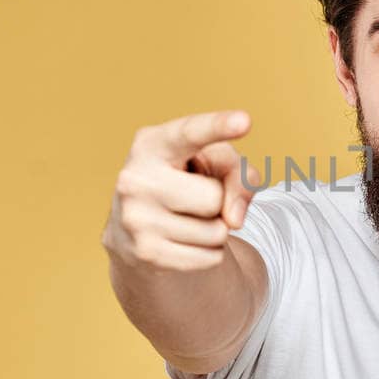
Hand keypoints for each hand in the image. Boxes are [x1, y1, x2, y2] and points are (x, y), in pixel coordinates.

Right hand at [102, 109, 261, 270]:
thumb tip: (234, 219)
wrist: (134, 230)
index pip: (190, 133)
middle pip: (214, 197)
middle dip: (216, 201)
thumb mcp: (215, 163)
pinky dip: (208, 253)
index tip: (244, 121)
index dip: (217, 126)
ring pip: (217, 231)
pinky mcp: (145, 254)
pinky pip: (210, 257)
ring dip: (214, 229)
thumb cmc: (183, 182)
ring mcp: (136, 219)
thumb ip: (240, 174)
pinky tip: (181, 241)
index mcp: (151, 143)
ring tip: (186, 218)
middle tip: (192, 198)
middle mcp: (135, 178)